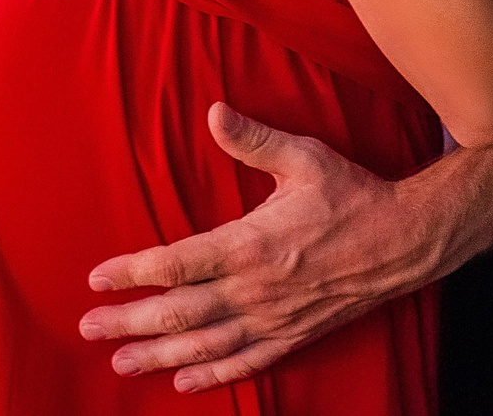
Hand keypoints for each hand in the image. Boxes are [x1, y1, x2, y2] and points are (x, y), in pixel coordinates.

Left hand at [79, 104, 479, 392]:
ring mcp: (274, 318)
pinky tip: (183, 381)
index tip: (97, 279)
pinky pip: (246, 362)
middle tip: (88, 328)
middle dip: (130, 321)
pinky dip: (212, 375)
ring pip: (205, 344)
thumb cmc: (351, 195)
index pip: (177, 263)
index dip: (133, 273)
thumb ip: (253, 139)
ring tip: (120, 361)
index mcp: (251, 244)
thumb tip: (214, 111)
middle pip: (180, 312)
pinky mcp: (293, 335)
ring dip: (159, 355)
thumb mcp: (304, 157)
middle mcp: (257, 289)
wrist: (405, 241)